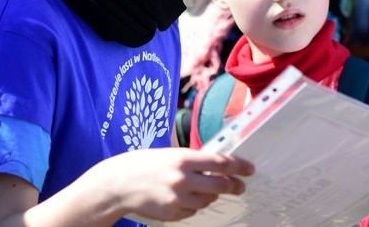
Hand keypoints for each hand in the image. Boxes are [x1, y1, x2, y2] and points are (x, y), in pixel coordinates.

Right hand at [90, 147, 254, 221]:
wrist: (118, 184)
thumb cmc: (144, 164)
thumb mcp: (170, 154)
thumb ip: (193, 160)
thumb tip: (219, 165)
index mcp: (183, 158)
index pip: (220, 162)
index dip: (239, 166)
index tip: (250, 169)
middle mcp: (182, 179)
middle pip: (219, 185)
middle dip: (233, 185)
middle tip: (240, 186)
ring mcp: (177, 198)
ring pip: (207, 201)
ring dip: (209, 196)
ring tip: (199, 190)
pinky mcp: (171, 214)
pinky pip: (191, 212)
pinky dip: (191, 206)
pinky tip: (180, 198)